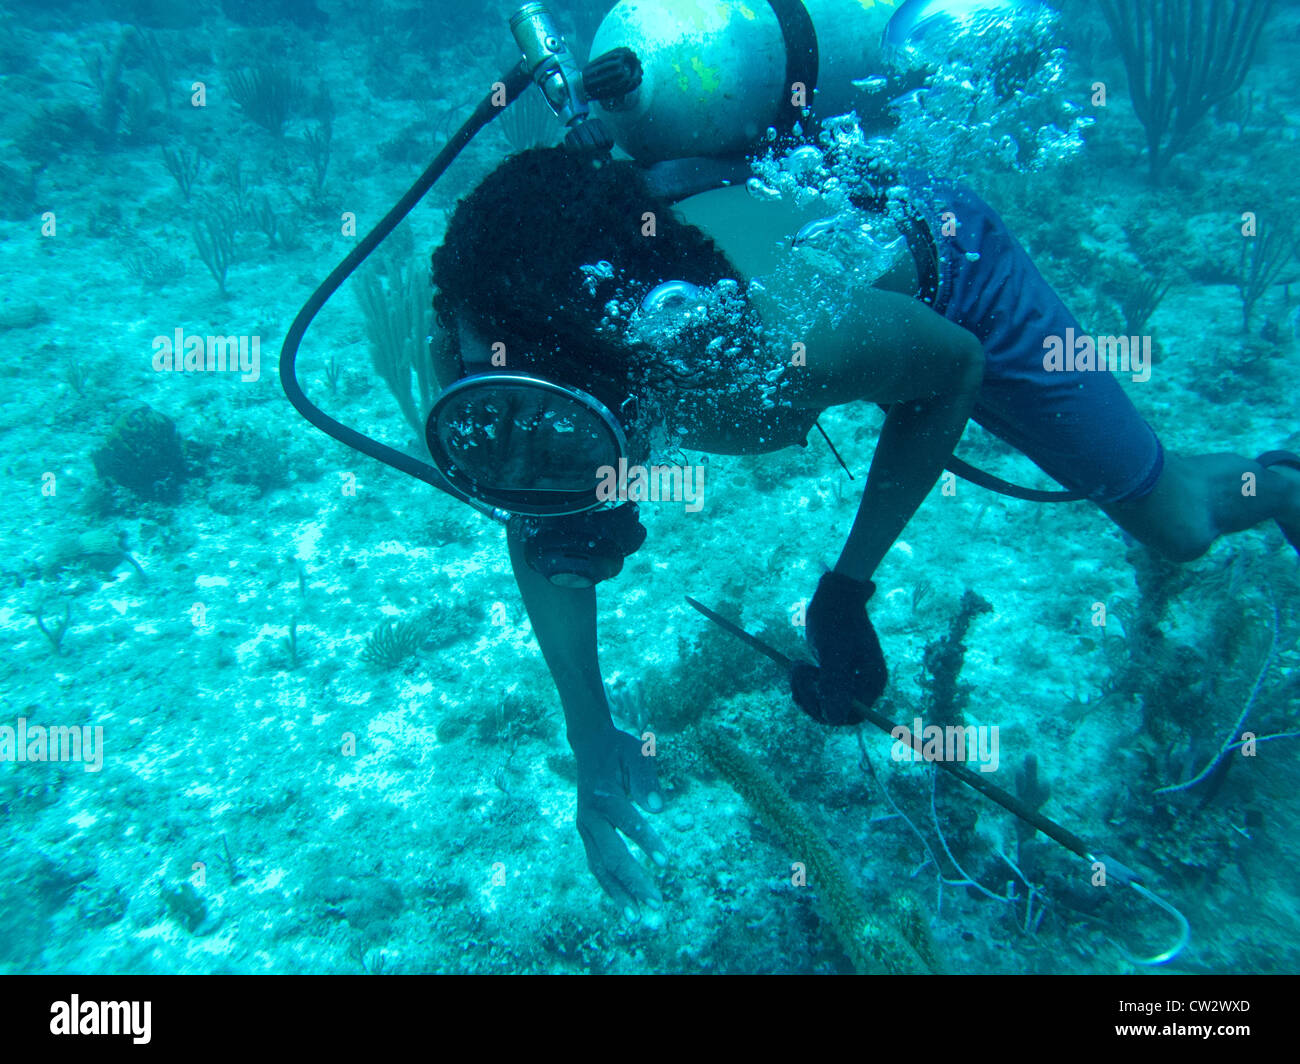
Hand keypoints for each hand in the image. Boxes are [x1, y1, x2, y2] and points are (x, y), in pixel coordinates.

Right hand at [573, 727, 665, 920]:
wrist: (589, 746)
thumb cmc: (620, 750)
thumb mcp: (637, 754)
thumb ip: (646, 781)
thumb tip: (658, 808)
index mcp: (603, 795)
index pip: (627, 822)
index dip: (647, 843)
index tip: (667, 863)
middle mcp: (590, 816)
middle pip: (611, 855)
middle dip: (634, 881)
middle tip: (656, 904)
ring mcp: (585, 828)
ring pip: (601, 867)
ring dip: (619, 894)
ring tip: (637, 919)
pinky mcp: (587, 836)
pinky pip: (598, 866)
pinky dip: (611, 887)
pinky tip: (627, 905)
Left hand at [792, 571, 887, 724]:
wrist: (834, 597)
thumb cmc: (836, 620)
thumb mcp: (833, 652)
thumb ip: (834, 684)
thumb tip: (835, 717)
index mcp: (872, 682)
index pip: (851, 715)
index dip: (827, 709)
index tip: (811, 685)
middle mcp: (864, 685)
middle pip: (835, 713)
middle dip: (812, 697)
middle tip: (798, 670)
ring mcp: (850, 681)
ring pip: (823, 705)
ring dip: (804, 691)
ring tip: (797, 666)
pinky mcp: (836, 676)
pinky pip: (817, 694)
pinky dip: (803, 686)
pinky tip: (797, 669)